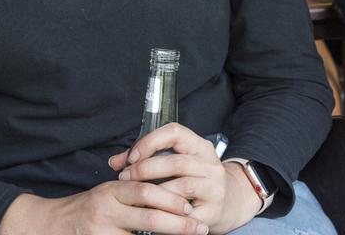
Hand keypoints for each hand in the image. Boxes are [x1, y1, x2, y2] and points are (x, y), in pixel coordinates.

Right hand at [0, 184, 206, 234]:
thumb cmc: (84, 209)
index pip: (145, 191)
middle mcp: (105, 210)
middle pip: (149, 215)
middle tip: (200, 228)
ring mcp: (101, 231)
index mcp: (110, 192)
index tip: (191, 207)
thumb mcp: (106, 195)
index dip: (171, 199)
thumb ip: (131, 194)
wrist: (48, 225)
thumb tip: (170, 200)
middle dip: (179, 223)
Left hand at [110, 124, 259, 233]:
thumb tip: (114, 162)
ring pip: (181, 186)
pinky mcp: (214, 210)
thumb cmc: (194, 180)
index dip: (150, 141)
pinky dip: (166, 213)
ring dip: (153, 193)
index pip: (175, 132)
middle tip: (125, 178)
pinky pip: (185, 213)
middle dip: (145, 170)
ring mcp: (214, 187)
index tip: (131, 156)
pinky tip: (151, 213)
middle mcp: (210, 164)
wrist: (229, 203)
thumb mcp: (176, 163)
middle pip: (175, 162)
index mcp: (199, 146)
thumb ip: (145, 159)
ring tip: (136, 197)